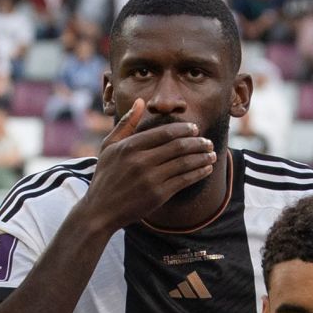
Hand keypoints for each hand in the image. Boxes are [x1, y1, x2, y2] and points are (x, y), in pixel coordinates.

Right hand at [80, 98, 218, 230]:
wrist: (100, 210)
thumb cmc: (106, 176)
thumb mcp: (109, 146)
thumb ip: (126, 124)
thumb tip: (141, 102)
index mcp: (130, 146)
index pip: (164, 132)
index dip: (184, 129)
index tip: (195, 129)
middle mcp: (140, 161)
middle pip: (178, 146)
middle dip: (198, 143)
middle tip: (208, 142)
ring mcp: (150, 179)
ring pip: (184, 163)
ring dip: (202, 157)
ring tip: (212, 154)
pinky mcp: (158, 195)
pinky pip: (184, 180)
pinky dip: (199, 173)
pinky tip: (206, 169)